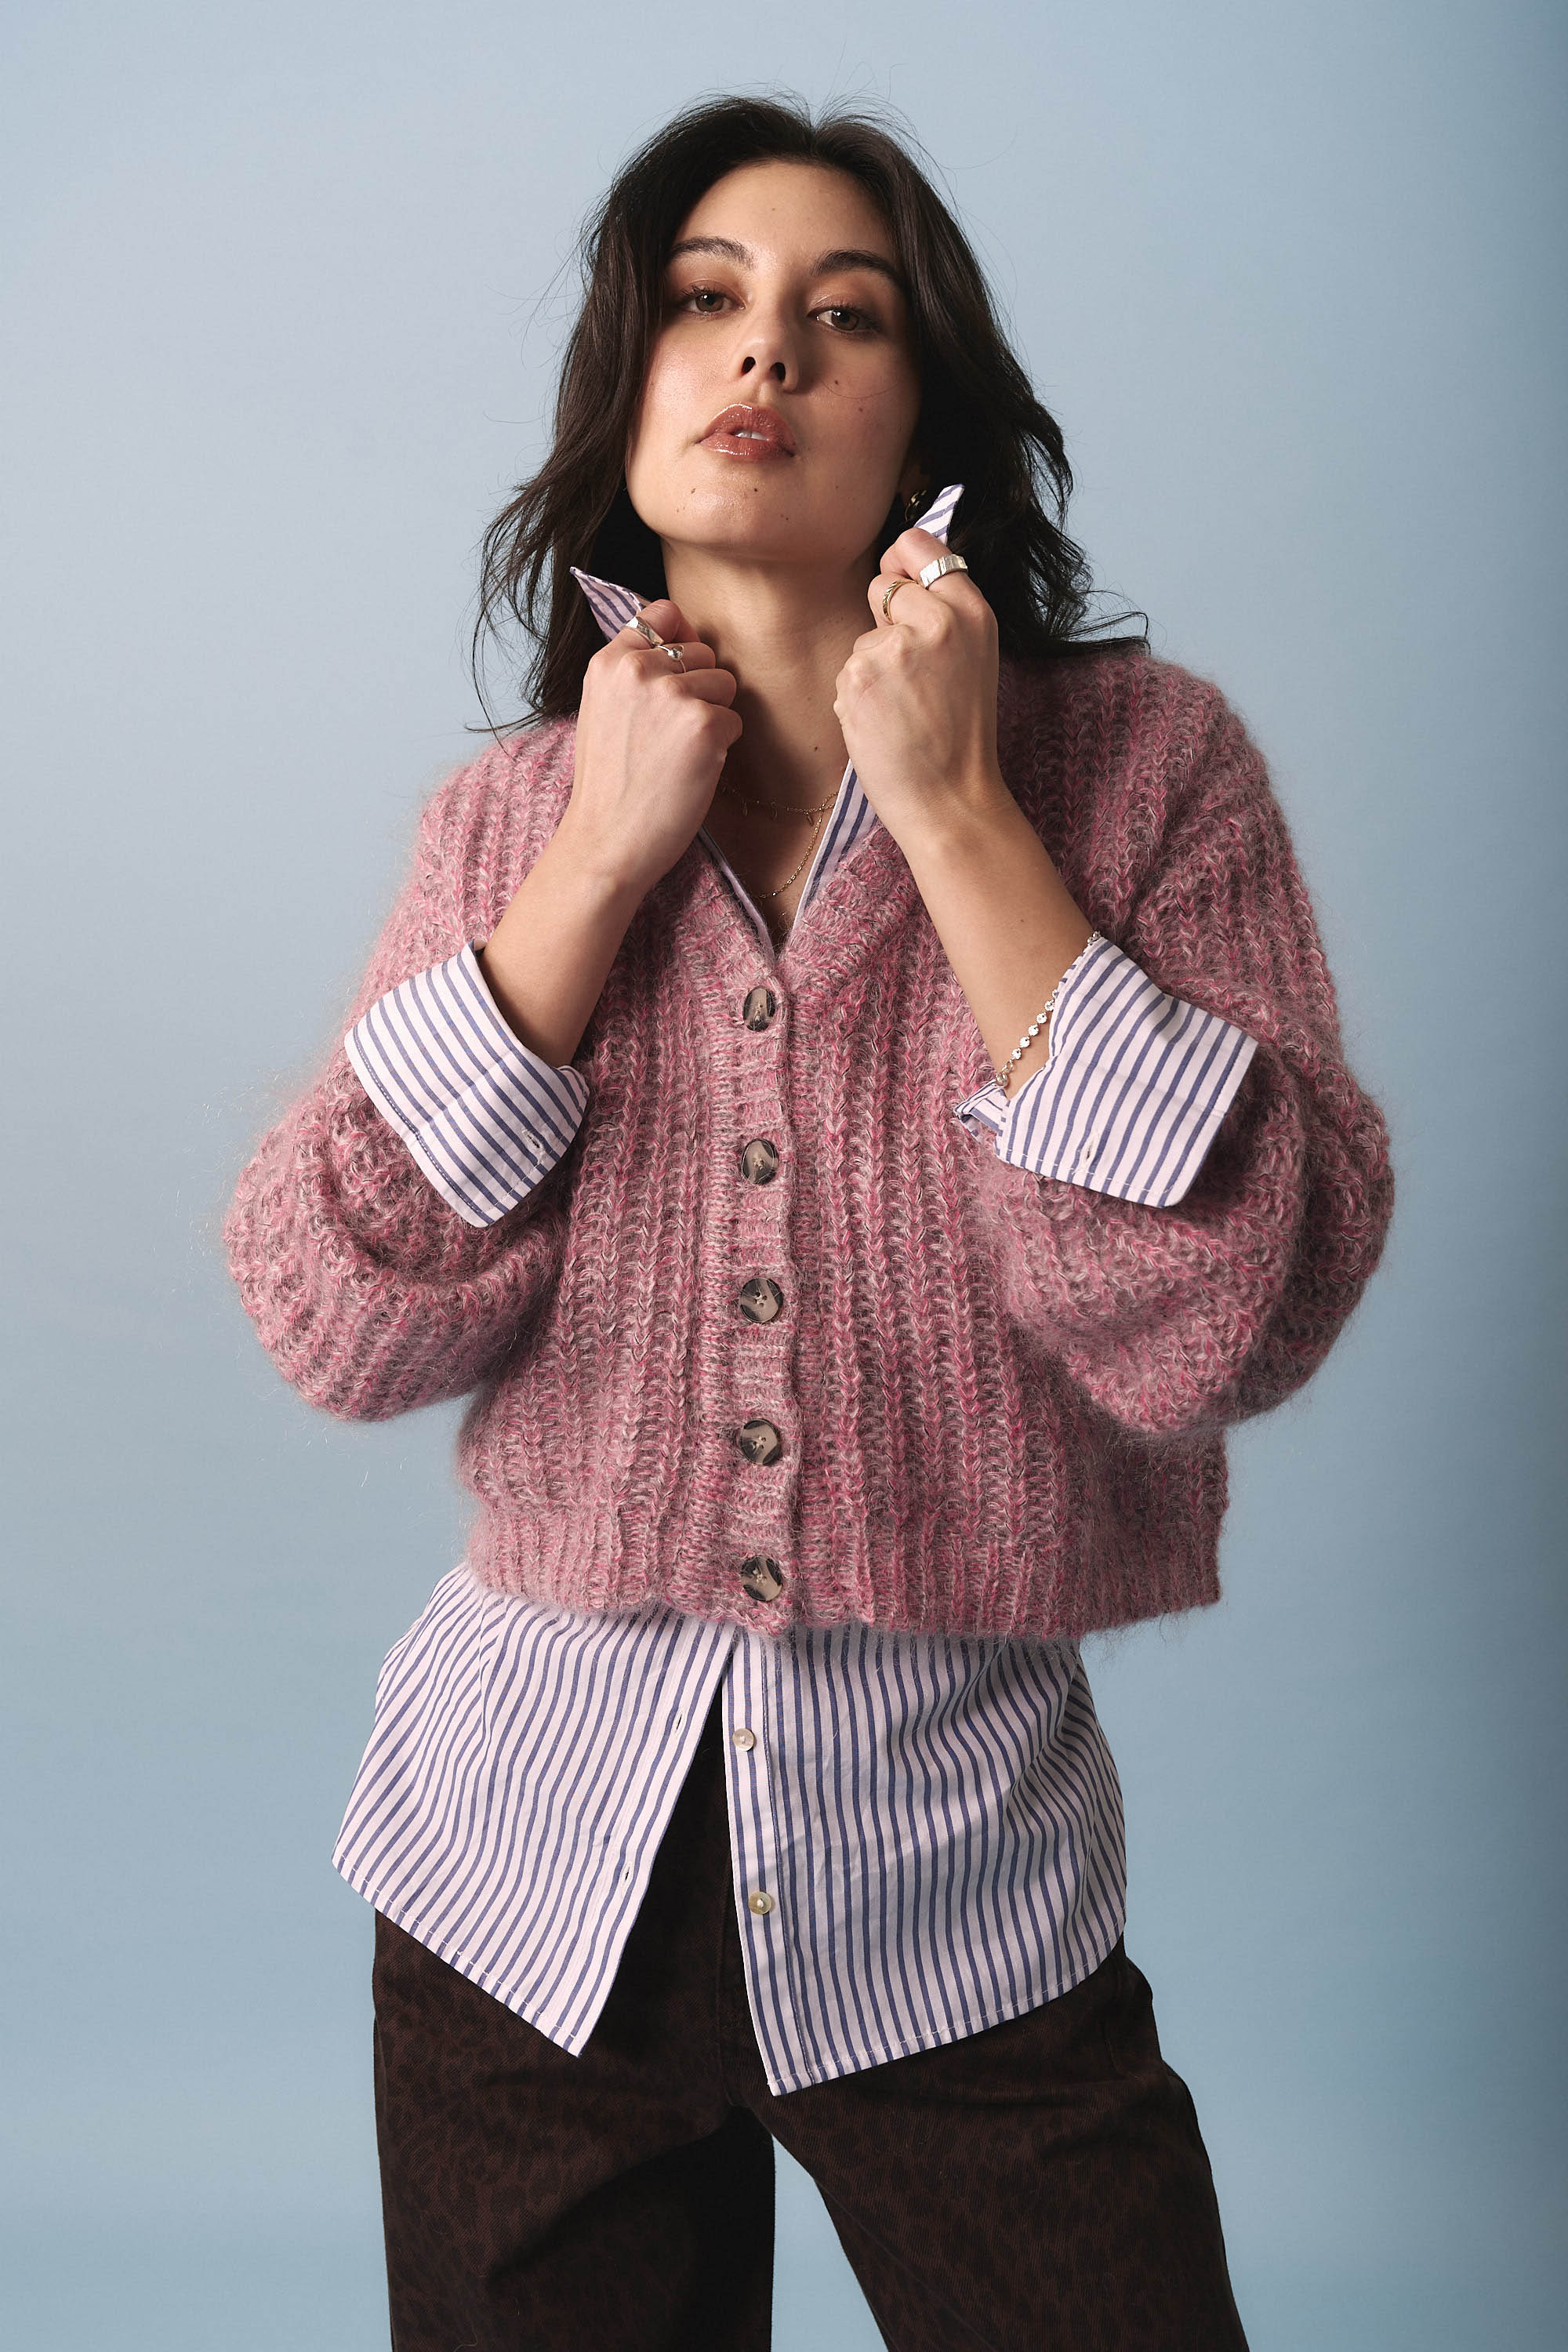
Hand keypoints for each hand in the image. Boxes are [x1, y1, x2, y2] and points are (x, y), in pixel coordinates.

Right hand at [556, 599, 741, 901]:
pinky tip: (691, 770)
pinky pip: (735, 720)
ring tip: (678, 752)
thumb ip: (633, 673)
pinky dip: (722, 746)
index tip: (676, 673)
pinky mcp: (702, 725)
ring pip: (724, 683)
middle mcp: (638, 668)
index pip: (663, 614)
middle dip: (700, 688)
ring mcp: (671, 695)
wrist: (604, 842)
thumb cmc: (608, 785)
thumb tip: (684, 641)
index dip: (680, 641)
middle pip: (703, 652)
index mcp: (609, 662)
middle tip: (669, 735)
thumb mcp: (602, 711)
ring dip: (714, 716)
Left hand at [832, 527, 1004, 851]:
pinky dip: (858, 696)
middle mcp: (936, 621)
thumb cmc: (960, 734)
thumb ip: (944, 612)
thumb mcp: (974, 658)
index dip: (902, 566)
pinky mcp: (859, 676)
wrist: (951, 799)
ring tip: (903, 709)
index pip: (917, 544)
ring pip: (863, 638)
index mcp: (972, 611)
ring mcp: (894, 648)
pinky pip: (847, 670)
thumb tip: (897, 574)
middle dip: (885, 621)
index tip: (904, 590)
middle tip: (912, 672)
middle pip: (882, 585)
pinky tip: (884, 723)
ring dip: (873, 669)